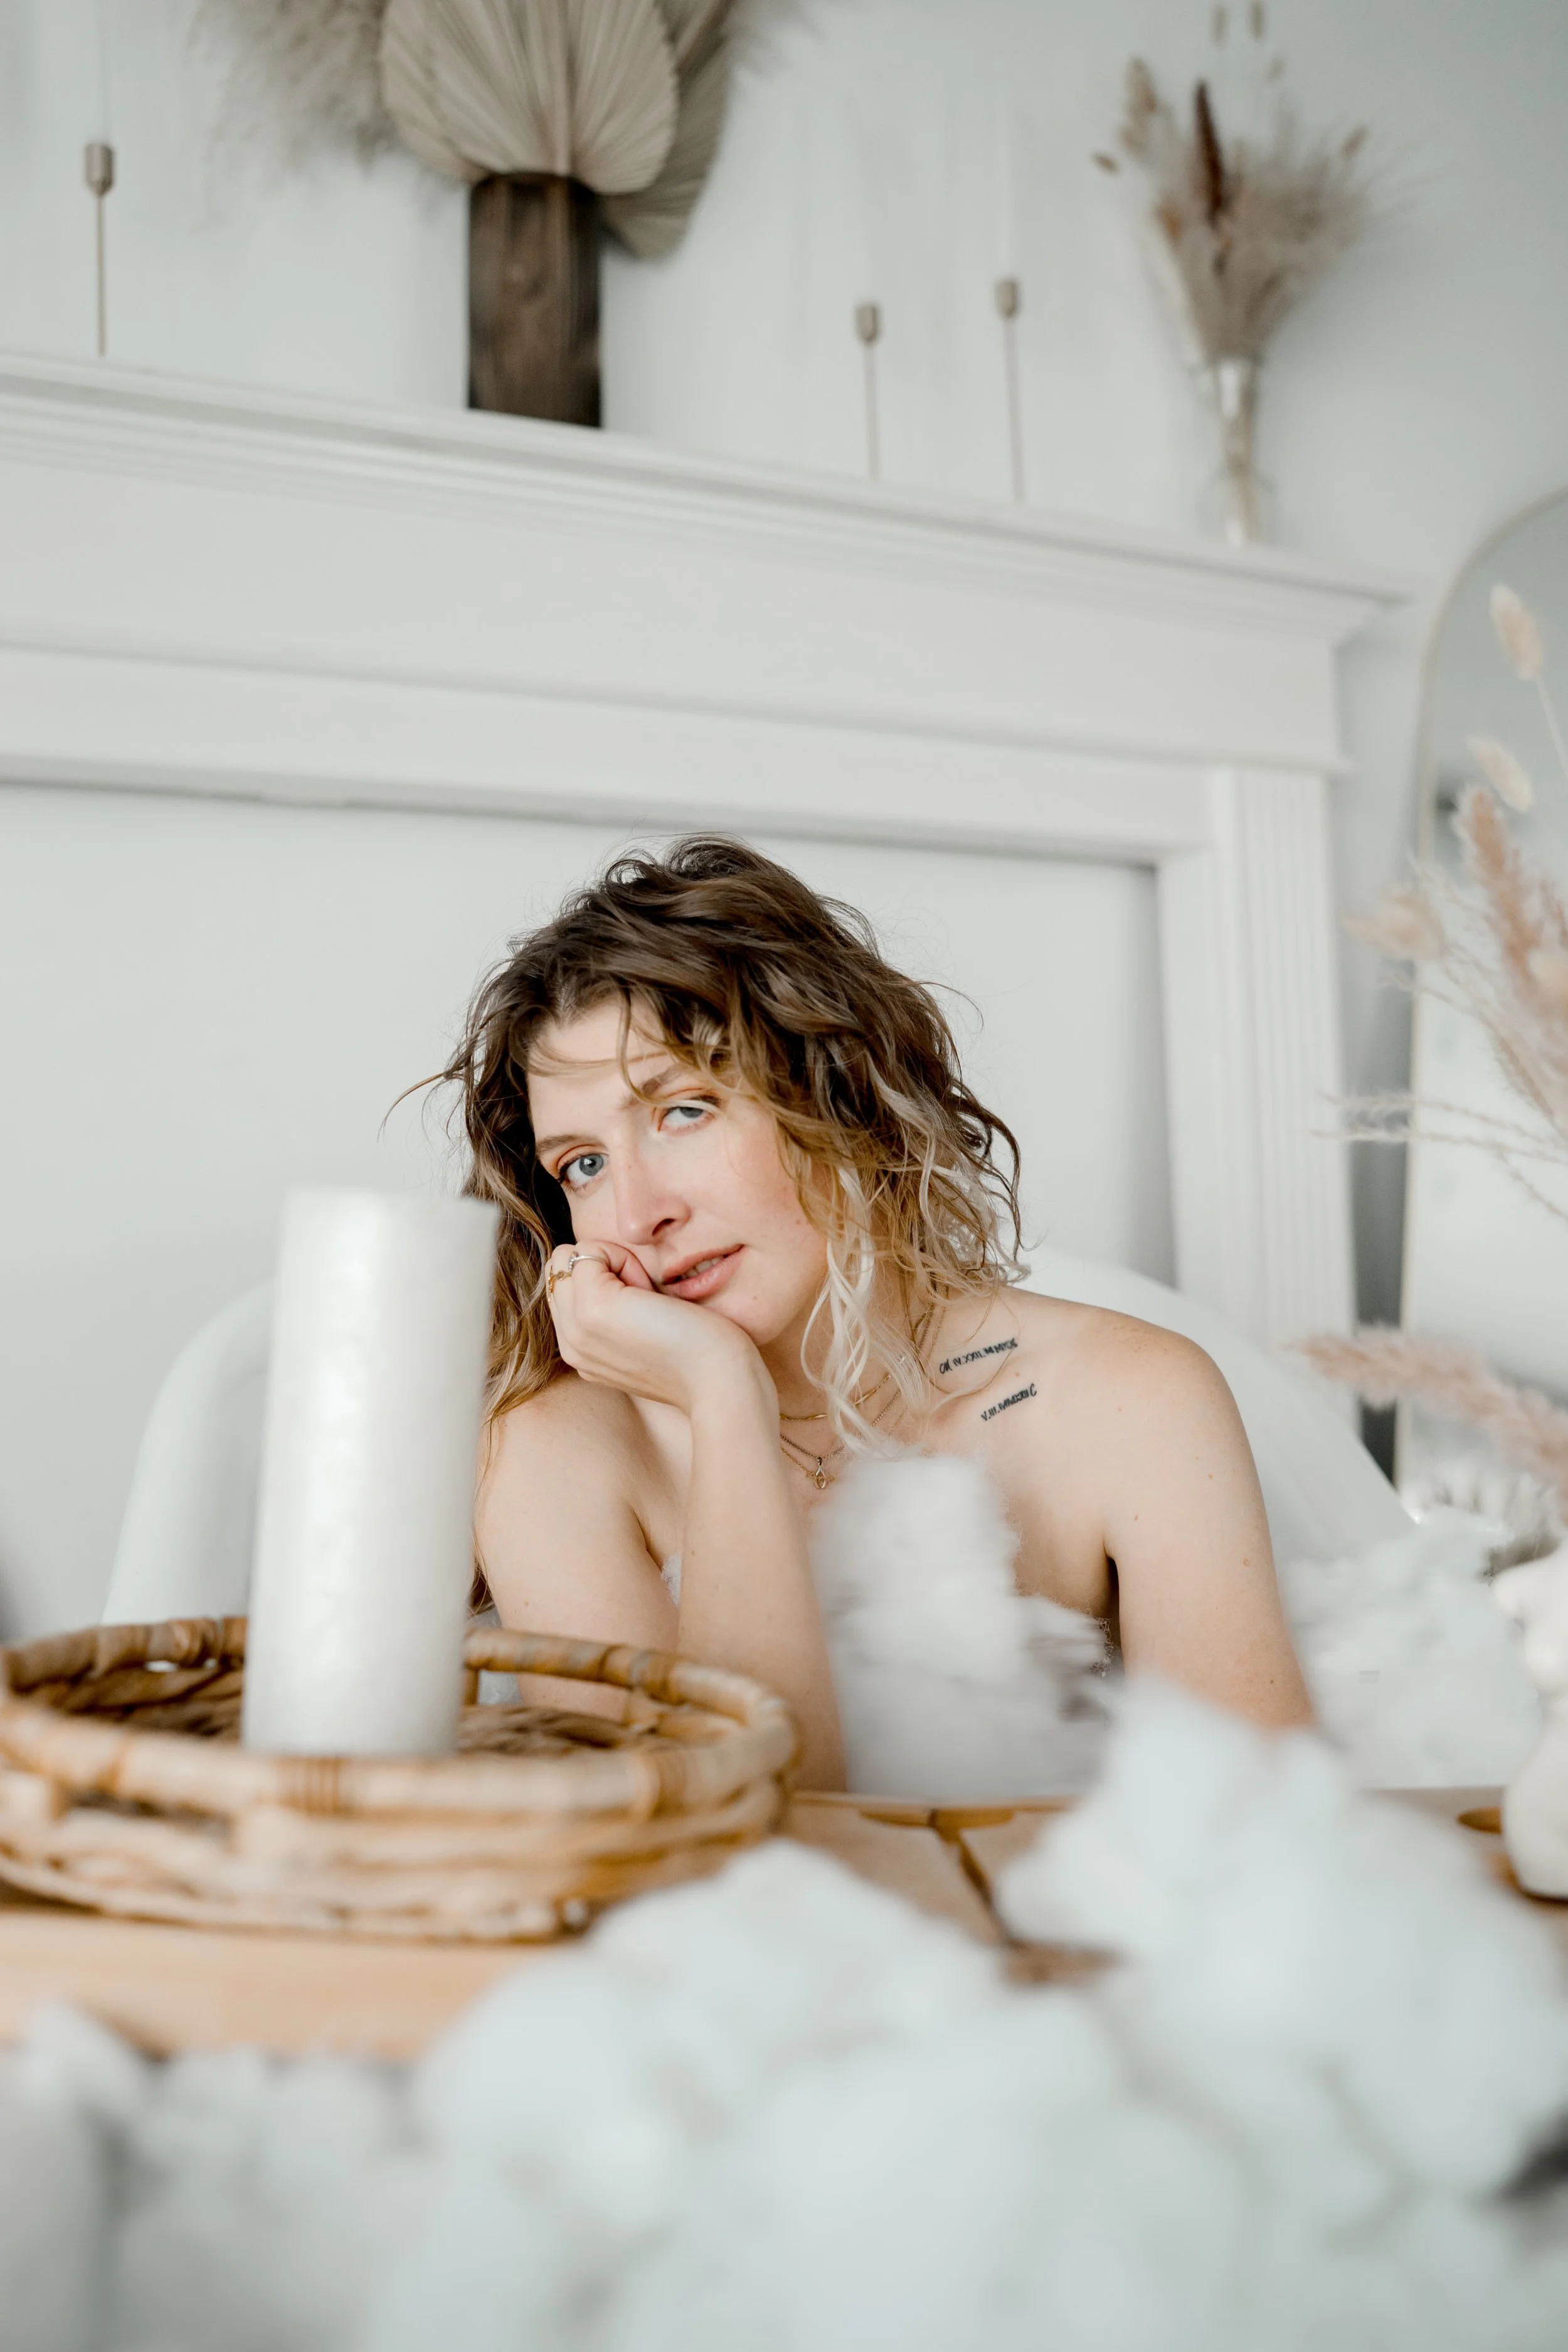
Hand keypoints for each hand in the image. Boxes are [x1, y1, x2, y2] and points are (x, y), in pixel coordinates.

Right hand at [545, 1242, 760, 1415]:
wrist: (717, 1381)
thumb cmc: (697, 1352)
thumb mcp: (642, 1334)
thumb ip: (615, 1311)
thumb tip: (609, 1267)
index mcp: (579, 1352)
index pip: (564, 1287)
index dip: (605, 1280)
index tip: (645, 1307)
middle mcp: (570, 1344)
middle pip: (560, 1270)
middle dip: (603, 1268)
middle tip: (647, 1299)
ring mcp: (576, 1329)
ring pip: (568, 1258)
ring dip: (612, 1262)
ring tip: (648, 1298)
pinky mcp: (592, 1309)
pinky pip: (588, 1251)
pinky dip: (623, 1257)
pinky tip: (650, 1293)